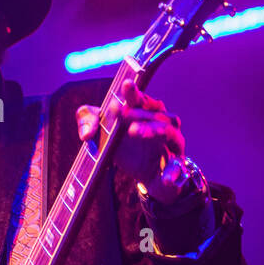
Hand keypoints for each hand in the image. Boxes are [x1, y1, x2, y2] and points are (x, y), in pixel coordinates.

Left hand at [76, 75, 185, 201]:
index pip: (142, 99)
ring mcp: (172, 143)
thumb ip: (88, 123)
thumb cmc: (128, 150)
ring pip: (167, 132)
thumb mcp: (104, 136)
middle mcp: (163, 124)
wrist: (148, 179)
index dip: (134, 93)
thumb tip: (86, 133)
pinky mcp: (177, 165)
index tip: (125, 85)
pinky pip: (177, 167)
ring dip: (151, 130)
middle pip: (154, 112)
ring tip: (133, 131)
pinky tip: (166, 179)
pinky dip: (173, 172)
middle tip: (121, 111)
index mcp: (146, 113)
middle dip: (137, 111)